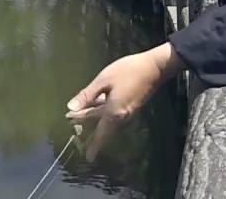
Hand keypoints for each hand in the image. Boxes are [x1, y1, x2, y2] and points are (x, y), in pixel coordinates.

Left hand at [64, 44, 184, 161]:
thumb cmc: (128, 71)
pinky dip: (101, 111)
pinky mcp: (130, 105)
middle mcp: (121, 116)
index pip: (100, 134)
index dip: (93, 146)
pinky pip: (112, 112)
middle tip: (70, 120)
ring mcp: (127, 111)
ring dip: (92, 116)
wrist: (155, 68)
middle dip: (85, 123)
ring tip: (78, 113)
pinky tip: (94, 103)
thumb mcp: (104, 80)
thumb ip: (87, 95)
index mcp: (113, 112)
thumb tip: (70, 108)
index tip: (88, 157)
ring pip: (106, 118)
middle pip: (101, 125)